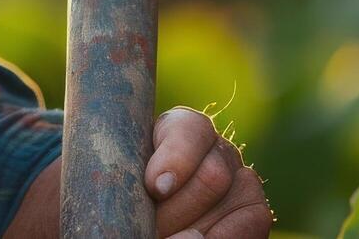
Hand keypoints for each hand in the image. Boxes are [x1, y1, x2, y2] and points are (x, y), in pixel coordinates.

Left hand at [4, 106, 270, 237]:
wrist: (117, 211)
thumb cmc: (108, 194)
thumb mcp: (107, 176)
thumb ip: (119, 173)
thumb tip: (153, 188)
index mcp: (180, 129)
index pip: (190, 130)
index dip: (176, 159)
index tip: (154, 186)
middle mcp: (217, 151)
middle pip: (211, 177)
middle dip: (175, 211)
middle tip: (146, 225)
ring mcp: (240, 184)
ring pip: (230, 210)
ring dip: (191, 232)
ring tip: (158, 235)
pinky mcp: (251, 216)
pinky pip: (251, 230)